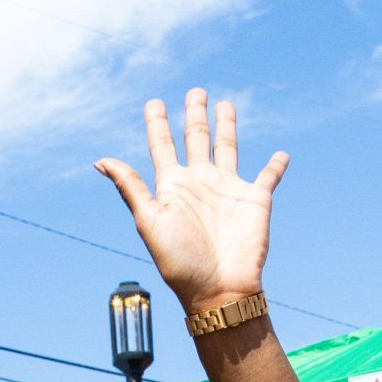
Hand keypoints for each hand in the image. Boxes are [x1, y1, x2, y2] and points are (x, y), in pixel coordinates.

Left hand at [96, 89, 287, 319]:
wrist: (219, 290)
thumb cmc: (180, 261)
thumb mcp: (149, 221)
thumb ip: (130, 187)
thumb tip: (100, 161)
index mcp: (172, 187)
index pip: (162, 146)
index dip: (157, 124)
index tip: (153, 102)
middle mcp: (200, 183)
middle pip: (196, 139)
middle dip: (194, 115)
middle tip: (195, 91)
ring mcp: (228, 190)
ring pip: (228, 148)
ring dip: (227, 126)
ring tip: (225, 104)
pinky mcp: (256, 200)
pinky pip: (268, 177)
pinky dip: (276, 166)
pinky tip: (281, 155)